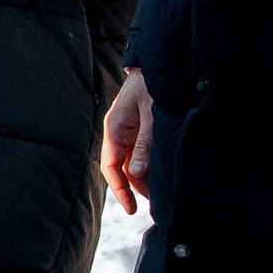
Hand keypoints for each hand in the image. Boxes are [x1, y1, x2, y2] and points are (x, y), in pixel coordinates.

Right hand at [100, 70, 152, 215]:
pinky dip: (148, 164)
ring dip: (144, 177)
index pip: (112, 167)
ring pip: (132, 161)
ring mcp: (127, 130)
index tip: (132, 208)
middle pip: (123, 168)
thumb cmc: (152, 85)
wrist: (156, 63)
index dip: (121, 190)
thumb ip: (144, 143)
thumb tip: (139, 173)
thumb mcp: (151, 114)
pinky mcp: (138, 127)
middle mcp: (118, 132)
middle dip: (136, 187)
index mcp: (115, 129)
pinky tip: (160, 172)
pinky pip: (139, 152)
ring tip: (161, 191)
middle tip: (156, 203)